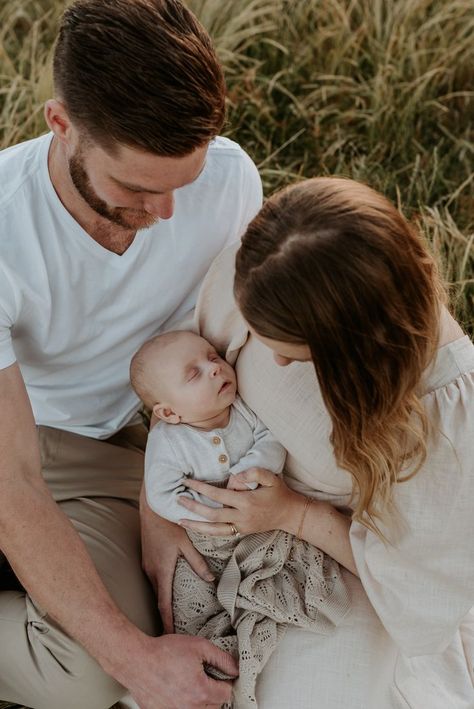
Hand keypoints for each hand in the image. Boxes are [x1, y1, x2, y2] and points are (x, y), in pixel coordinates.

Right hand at [120, 633, 237, 708]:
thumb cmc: (164, 652)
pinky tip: (178, 691)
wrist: (136, 660)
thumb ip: (222, 658)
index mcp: (201, 692)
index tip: (218, 673)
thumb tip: (236, 668)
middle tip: (203, 676)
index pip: (227, 693)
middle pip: (216, 706)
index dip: (225, 680)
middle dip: (214, 691)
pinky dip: (184, 704)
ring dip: (201, 700)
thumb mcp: (199, 647)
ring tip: (191, 684)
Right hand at [140, 486, 214, 632]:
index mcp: (161, 570)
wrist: (152, 507)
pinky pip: (154, 580)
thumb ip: (197, 562)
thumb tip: (210, 579)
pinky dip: (160, 591)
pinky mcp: (147, 559)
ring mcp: (147, 565)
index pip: (163, 604)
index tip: (171, 638)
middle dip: (166, 617)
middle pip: (159, 600)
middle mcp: (151, 571)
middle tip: (175, 634)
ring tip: (172, 618)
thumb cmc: (170, 523)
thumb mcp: (186, 543)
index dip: (168, 622)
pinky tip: (167, 593)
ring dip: (163, 603)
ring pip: (156, 590)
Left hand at [178, 467, 303, 535]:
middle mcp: (242, 517)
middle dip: (194, 507)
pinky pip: (221, 534)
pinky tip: (195, 528)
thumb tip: (236, 475)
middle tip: (178, 499)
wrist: (290, 514)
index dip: (201, 488)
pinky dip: (207, 532)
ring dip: (196, 525)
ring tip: (179, 520)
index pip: (219, 495)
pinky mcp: (242, 532)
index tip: (188, 482)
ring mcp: (241, 527)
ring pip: (214, 529)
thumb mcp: (271, 478)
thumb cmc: (279, 493)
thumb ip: (255, 472)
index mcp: (247, 502)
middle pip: (213, 514)